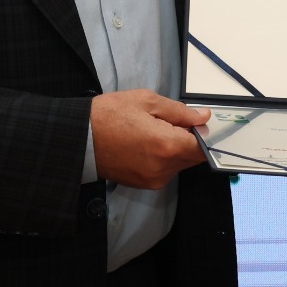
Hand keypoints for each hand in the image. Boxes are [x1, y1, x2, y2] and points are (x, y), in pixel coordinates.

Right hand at [89, 90, 208, 188]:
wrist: (80, 138)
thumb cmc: (110, 114)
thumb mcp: (147, 101)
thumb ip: (180, 111)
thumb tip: (203, 117)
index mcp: (168, 146)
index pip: (204, 148)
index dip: (206, 135)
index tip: (202, 124)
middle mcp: (164, 168)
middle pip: (193, 157)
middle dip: (190, 140)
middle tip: (172, 122)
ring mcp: (154, 180)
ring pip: (179, 164)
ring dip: (176, 149)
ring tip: (154, 131)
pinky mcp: (144, 185)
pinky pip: (165, 171)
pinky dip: (164, 158)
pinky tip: (147, 144)